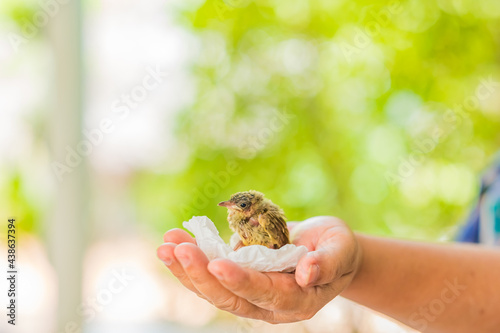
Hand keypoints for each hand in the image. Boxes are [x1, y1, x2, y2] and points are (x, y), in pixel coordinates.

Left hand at [156, 216, 361, 322]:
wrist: (326, 250)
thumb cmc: (337, 248)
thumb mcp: (340, 249)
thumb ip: (328, 263)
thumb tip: (308, 273)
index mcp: (297, 300)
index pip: (264, 293)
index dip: (241, 280)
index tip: (216, 262)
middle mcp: (269, 304)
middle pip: (230, 297)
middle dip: (201, 274)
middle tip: (178, 249)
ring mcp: (251, 293)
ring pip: (213, 288)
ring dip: (187, 268)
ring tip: (165, 245)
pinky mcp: (239, 278)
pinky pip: (211, 274)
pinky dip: (191, 259)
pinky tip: (173, 242)